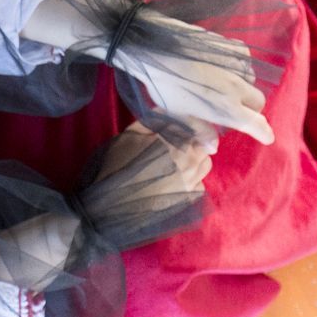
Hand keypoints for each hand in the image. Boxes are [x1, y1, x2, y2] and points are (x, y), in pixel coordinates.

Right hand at [94, 117, 212, 198]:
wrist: (110, 206)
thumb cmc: (117, 166)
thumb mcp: (130, 134)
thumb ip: (154, 119)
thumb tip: (172, 110)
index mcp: (178, 143)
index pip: (200, 127)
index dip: (195, 123)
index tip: (186, 124)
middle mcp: (190, 162)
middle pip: (206, 145)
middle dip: (195, 142)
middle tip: (176, 145)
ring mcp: (191, 183)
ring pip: (205, 164)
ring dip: (195, 160)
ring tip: (176, 163)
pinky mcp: (188, 199)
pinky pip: (199, 184)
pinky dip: (191, 180)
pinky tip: (174, 182)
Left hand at [111, 12, 272, 144]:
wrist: (157, 50)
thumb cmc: (166, 87)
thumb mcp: (179, 116)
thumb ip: (200, 132)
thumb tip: (212, 148)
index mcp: (227, 108)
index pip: (256, 124)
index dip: (264, 132)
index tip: (267, 137)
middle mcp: (237, 87)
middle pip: (258, 102)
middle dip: (251, 110)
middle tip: (234, 112)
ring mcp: (235, 66)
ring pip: (251, 81)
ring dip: (243, 88)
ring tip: (222, 89)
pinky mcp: (231, 47)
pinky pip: (244, 61)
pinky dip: (239, 68)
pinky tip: (223, 68)